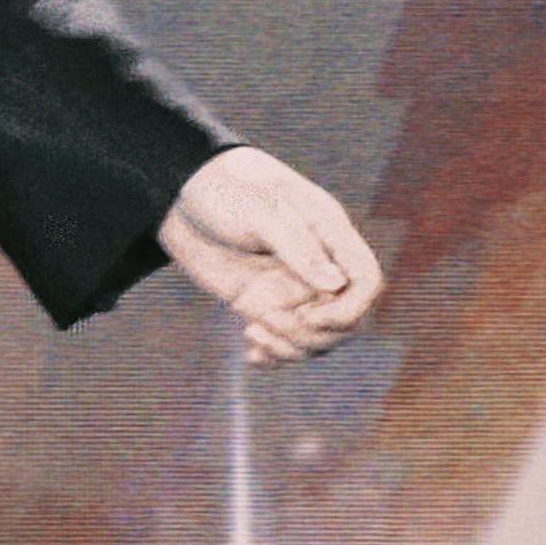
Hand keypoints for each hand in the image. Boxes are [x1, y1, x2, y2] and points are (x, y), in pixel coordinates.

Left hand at [156, 145, 382, 367]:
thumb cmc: (223, 189)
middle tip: (270, 322)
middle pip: (347, 319)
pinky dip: (275, 355)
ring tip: (253, 334)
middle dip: (315, 334)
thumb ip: (297, 247)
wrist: (179, 194)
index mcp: (327, 232)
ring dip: (293, 348)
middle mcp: (318, 264)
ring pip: (318, 337)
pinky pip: (287, 339)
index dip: (351, 309)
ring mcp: (292, 286)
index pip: (366, 279)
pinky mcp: (267, 301)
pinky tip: (251, 354)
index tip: (311, 318)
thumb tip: (336, 285)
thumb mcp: (257, 213)